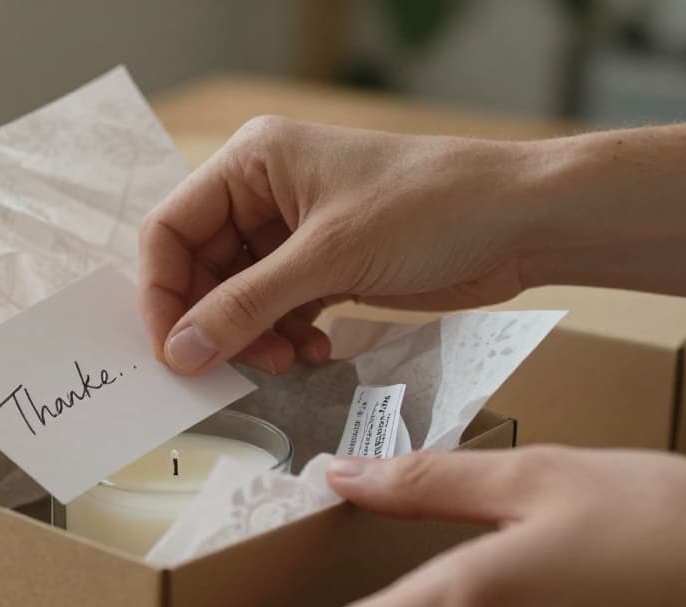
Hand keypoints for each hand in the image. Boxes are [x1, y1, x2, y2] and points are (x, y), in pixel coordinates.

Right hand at [138, 118, 546, 373]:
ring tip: (285, 360)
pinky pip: (276, 308)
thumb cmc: (432, 207)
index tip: (172, 350)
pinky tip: (314, 351)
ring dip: (252, 336)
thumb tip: (180, 351)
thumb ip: (246, 306)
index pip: (170, 229)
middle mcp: (263, 191)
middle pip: (200, 268)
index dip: (163, 293)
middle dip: (214, 321)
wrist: (523, 221)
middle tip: (233, 366)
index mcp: (252, 162)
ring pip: (237, 296)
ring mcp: (293, 230)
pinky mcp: (323, 263)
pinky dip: (284, 335)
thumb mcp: (328, 257)